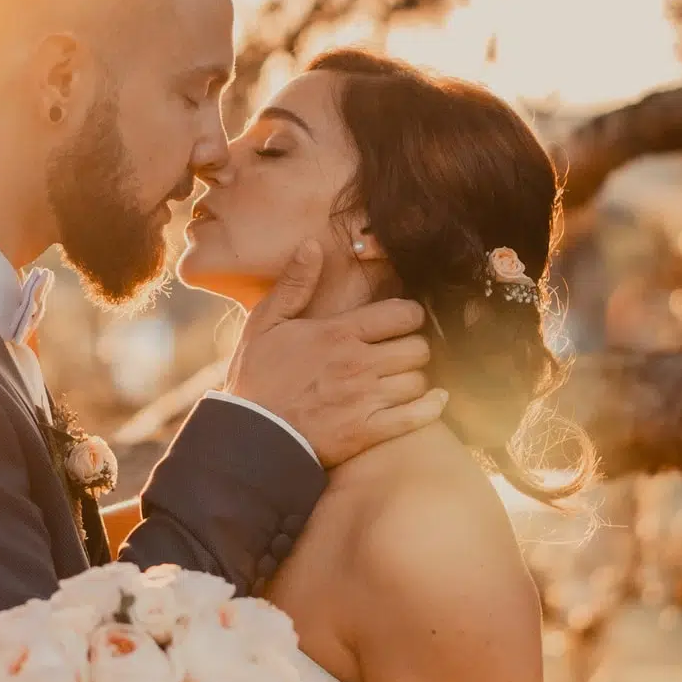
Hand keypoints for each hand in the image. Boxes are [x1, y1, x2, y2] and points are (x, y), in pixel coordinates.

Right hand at [227, 242, 445, 467]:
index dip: (411, 315)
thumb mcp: (265, 323)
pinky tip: (433, 400)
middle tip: (403, 351)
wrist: (249, 436)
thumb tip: (312, 245)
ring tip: (404, 378)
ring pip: (419, 380)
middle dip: (414, 346)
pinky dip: (431, 407)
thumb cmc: (255, 378)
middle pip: (418, 348)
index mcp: (338, 333)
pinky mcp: (368, 432)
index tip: (404, 320)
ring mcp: (366, 400)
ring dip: (415, 378)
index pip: (402, 314)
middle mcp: (359, 364)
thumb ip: (294, 284)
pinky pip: (417, 416)